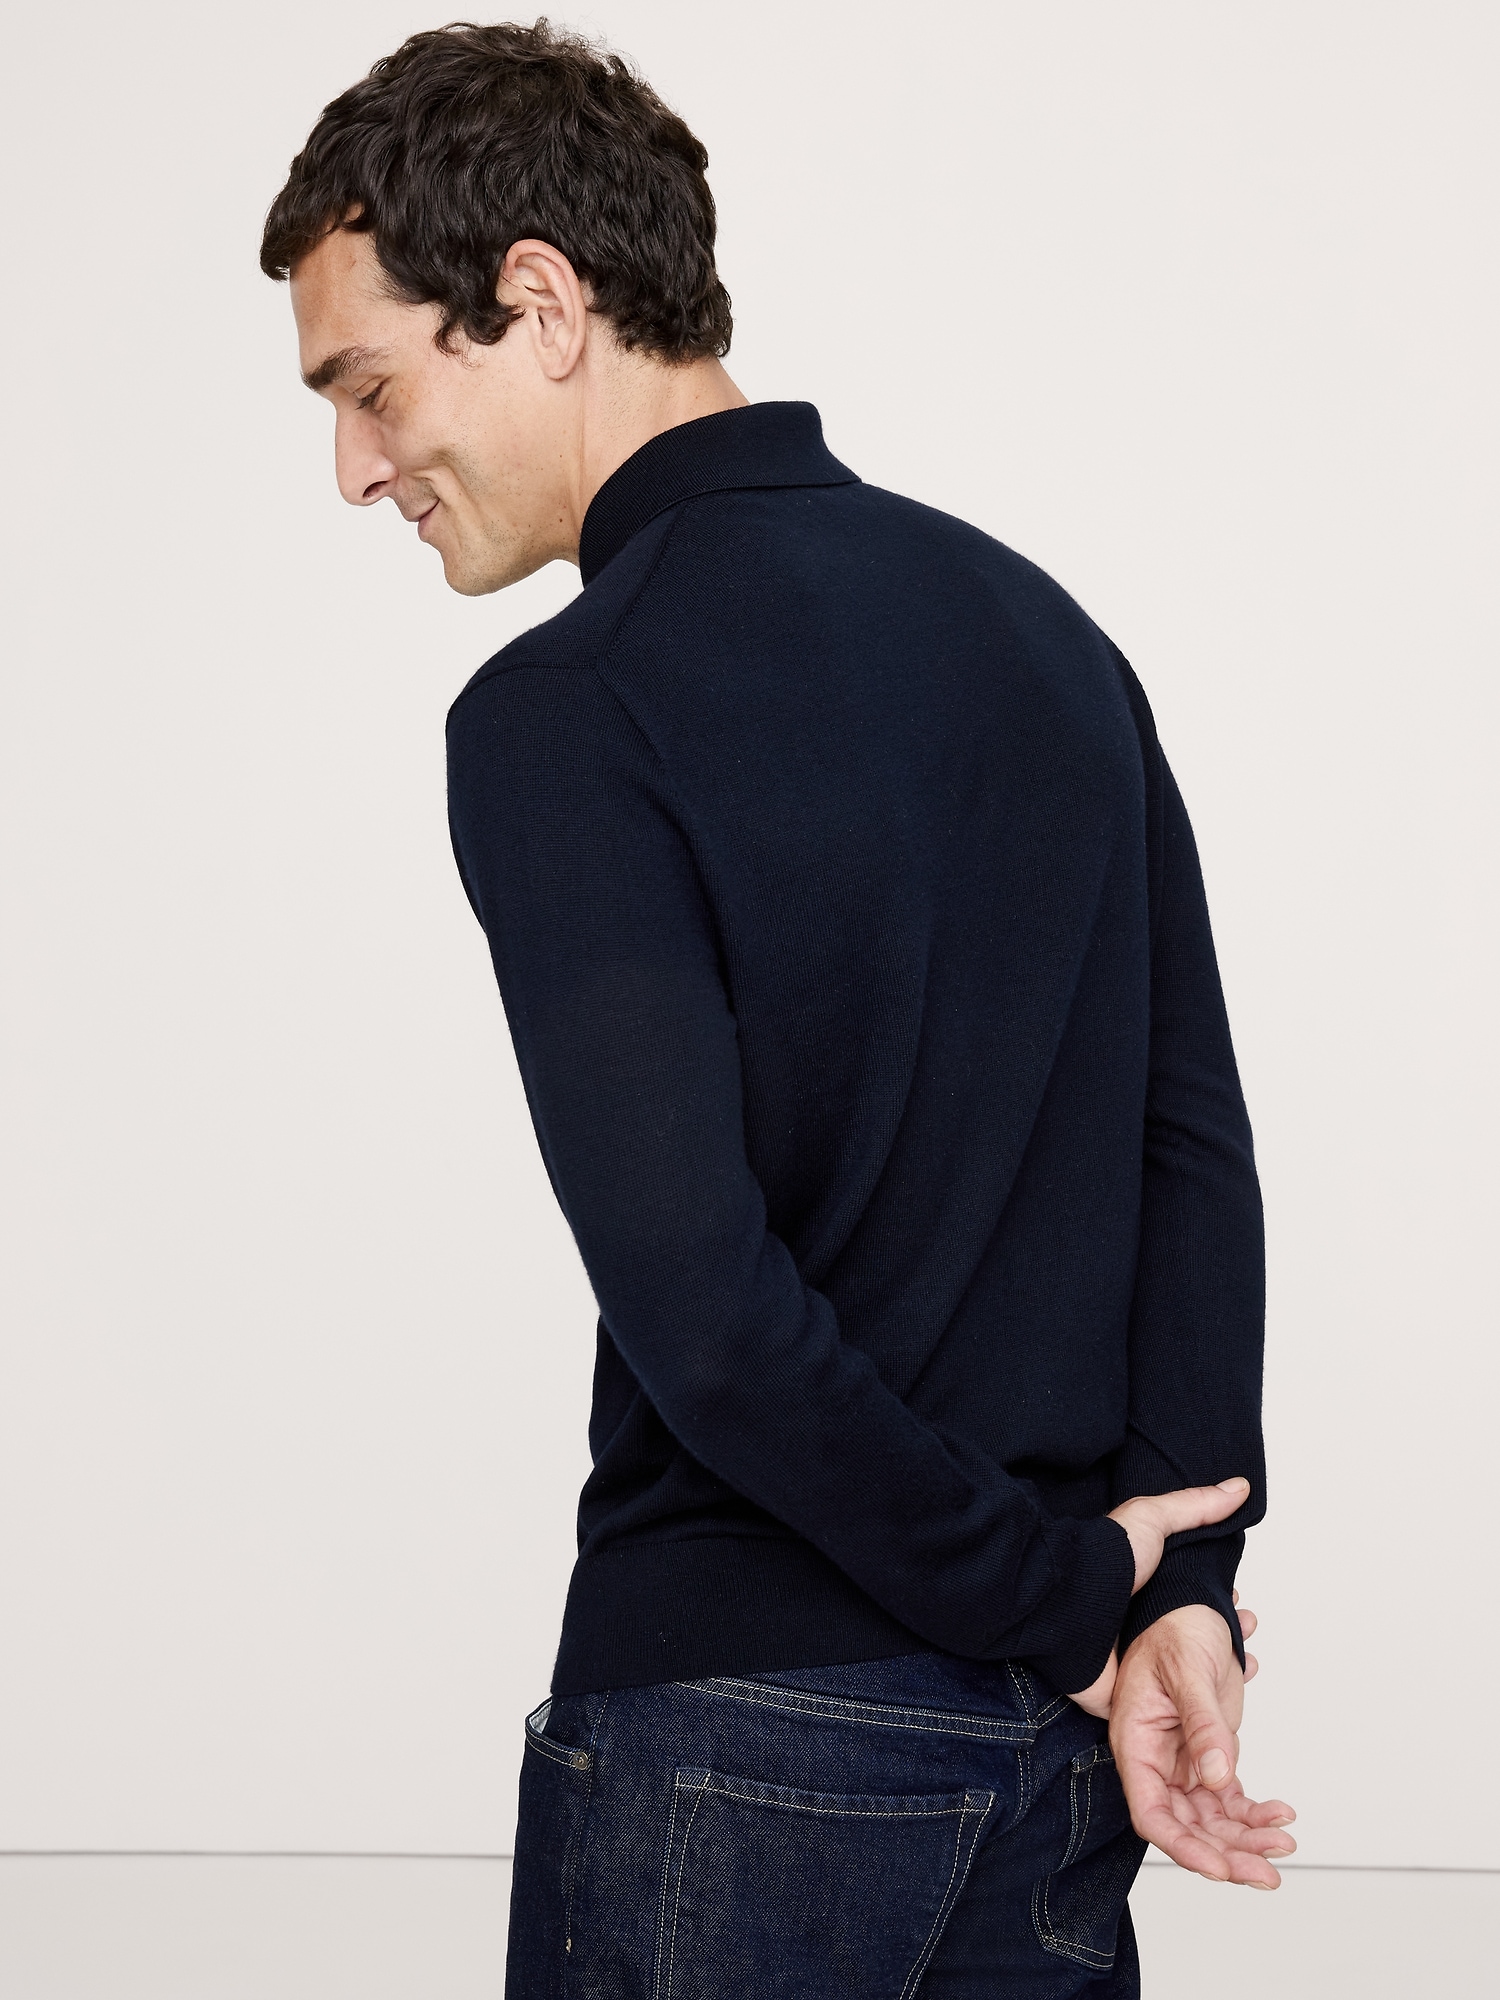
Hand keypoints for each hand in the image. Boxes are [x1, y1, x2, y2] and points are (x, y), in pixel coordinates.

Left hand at [1067, 1476, 1250, 1715]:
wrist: (1067, 1602)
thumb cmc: (1104, 1558)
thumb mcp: (1151, 1519)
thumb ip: (1194, 1507)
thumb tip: (1240, 1488)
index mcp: (1145, 1585)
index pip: (1192, 1597)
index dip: (1220, 1602)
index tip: (1244, 1607)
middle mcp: (1138, 1621)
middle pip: (1191, 1635)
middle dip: (1222, 1638)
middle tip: (1247, 1637)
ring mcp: (1132, 1658)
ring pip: (1184, 1673)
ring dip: (1214, 1673)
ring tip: (1244, 1668)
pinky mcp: (1126, 1692)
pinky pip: (1163, 1707)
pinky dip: (1189, 1706)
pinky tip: (1218, 1703)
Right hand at [1109, 1602, 1296, 1886]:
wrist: (1189, 1604)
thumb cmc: (1174, 1627)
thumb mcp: (1187, 1670)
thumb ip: (1202, 1724)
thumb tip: (1217, 1778)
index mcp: (1136, 1742)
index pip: (1152, 1811)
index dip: (1183, 1845)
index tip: (1219, 1868)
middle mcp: (1157, 1761)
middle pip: (1186, 1826)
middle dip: (1226, 1854)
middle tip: (1267, 1872)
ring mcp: (1183, 1761)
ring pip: (1212, 1819)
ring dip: (1246, 1839)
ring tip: (1284, 1844)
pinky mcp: (1208, 1756)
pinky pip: (1229, 1798)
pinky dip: (1255, 1812)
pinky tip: (1281, 1814)